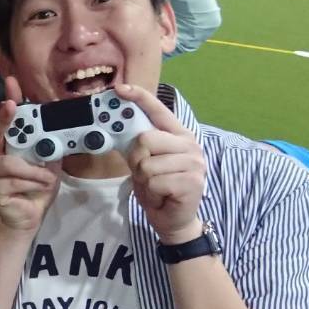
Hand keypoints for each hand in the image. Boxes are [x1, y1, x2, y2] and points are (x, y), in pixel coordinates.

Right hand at [0, 76, 58, 232]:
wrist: (28, 219)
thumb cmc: (35, 191)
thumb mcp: (47, 166)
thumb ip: (48, 148)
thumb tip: (62, 128)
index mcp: (5, 149)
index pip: (5, 122)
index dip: (8, 102)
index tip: (12, 83)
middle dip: (5, 119)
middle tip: (12, 106)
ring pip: (9, 163)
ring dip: (33, 171)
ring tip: (46, 179)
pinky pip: (13, 180)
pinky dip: (31, 183)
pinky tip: (39, 188)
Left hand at [115, 83, 205, 241]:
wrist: (174, 219)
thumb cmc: (159, 187)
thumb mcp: (144, 162)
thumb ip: (136, 144)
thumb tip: (114, 126)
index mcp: (178, 135)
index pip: (158, 109)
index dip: (139, 97)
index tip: (120, 89)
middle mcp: (189, 144)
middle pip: (145, 139)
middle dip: (137, 160)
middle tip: (145, 173)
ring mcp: (194, 162)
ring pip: (147, 164)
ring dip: (144, 180)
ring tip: (156, 186)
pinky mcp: (192, 181)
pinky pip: (154, 181)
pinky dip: (152, 192)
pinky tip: (162, 195)